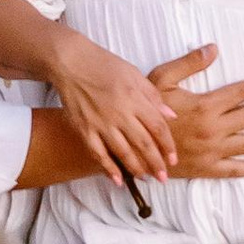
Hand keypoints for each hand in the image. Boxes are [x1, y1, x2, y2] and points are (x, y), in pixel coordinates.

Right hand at [40, 26, 181, 184]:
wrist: (70, 63)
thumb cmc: (104, 65)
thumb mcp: (134, 74)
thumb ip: (153, 96)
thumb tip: (171, 116)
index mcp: (134, 98)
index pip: (158, 127)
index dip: (167, 146)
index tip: (173, 159)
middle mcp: (119, 113)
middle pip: (143, 144)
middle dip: (155, 163)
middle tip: (163, 177)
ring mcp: (100, 123)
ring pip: (123, 152)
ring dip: (136, 168)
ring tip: (146, 178)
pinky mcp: (84, 129)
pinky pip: (98, 153)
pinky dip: (108, 168)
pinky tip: (117, 180)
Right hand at [153, 44, 243, 182]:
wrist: (135, 147)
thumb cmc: (147, 112)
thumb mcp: (161, 80)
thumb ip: (188, 64)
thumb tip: (212, 48)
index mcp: (205, 105)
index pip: (239, 93)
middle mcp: (213, 128)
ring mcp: (212, 150)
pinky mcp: (206, 168)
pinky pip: (234, 169)